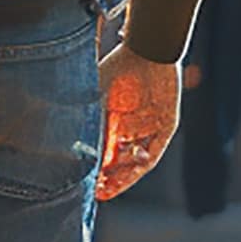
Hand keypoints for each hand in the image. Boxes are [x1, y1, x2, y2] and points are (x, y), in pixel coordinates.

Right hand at [100, 53, 180, 199]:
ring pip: (138, 161)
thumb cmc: (116, 69)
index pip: (104, 154)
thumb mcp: (95, 102)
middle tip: (98, 192)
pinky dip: (144, 159)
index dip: (96, 172)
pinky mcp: (167, 125)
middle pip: (120, 163)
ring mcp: (149, 127)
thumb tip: (73, 152)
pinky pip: (155, 149)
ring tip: (112, 185)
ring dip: (126, 175)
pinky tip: (133, 163)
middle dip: (110, 180)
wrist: (146, 50)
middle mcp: (130, 128)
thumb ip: (88, 126)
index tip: (87, 187)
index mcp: (112, 122)